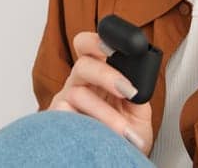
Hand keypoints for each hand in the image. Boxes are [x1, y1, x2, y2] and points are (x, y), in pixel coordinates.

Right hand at [46, 31, 154, 154]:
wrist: (118, 160)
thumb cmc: (127, 134)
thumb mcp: (138, 110)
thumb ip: (138, 90)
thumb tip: (140, 80)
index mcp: (97, 72)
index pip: (89, 45)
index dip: (98, 41)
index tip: (116, 48)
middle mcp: (78, 82)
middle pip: (82, 64)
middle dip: (107, 75)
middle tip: (127, 90)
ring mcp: (65, 101)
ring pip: (78, 93)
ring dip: (105, 113)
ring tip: (125, 130)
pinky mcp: (57, 122)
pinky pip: (65, 117)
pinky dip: (87, 126)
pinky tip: (100, 135)